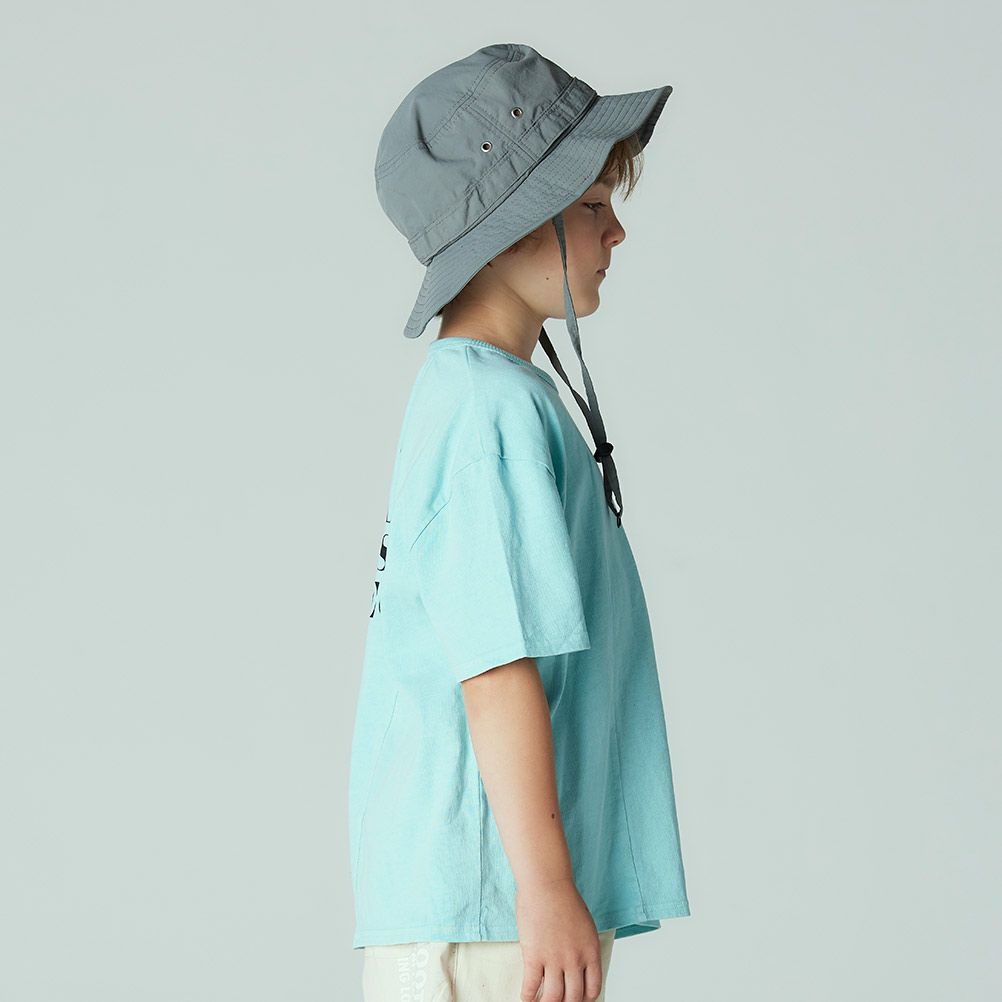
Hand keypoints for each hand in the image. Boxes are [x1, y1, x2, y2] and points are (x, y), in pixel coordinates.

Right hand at [516, 876, 602, 1001]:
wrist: (547, 884)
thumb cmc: (564, 897)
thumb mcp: (585, 924)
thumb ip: (583, 946)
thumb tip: (577, 962)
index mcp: (591, 951)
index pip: (593, 988)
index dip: (585, 999)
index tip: (577, 999)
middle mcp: (575, 960)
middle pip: (573, 998)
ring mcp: (554, 960)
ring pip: (553, 998)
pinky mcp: (535, 957)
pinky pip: (531, 987)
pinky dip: (528, 997)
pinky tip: (526, 997)